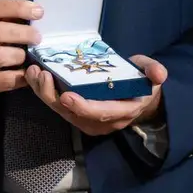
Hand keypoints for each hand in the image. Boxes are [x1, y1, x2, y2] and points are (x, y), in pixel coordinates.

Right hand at [0, 0, 42, 107]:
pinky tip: (26, 74)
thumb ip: (2, 21)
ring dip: (19, 55)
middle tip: (37, 38)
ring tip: (28, 57)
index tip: (38, 12)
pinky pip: (2, 80)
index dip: (18, 8)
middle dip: (22, 33)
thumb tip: (35, 14)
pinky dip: (19, 77)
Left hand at [24, 54, 166, 135]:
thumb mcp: (151, 76)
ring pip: (60, 110)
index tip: (66, 95)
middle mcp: (101, 121)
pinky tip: (34, 76)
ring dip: (43, 93)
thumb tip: (159, 74)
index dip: (82, 107)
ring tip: (34, 72)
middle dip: (53, 96)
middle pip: (72, 114)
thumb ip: (153, 71)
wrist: (138, 100)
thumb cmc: (142, 84)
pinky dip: (44, 92)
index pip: (99, 113)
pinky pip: (57, 106)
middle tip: (42, 74)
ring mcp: (86, 120)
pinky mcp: (76, 114)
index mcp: (121, 112)